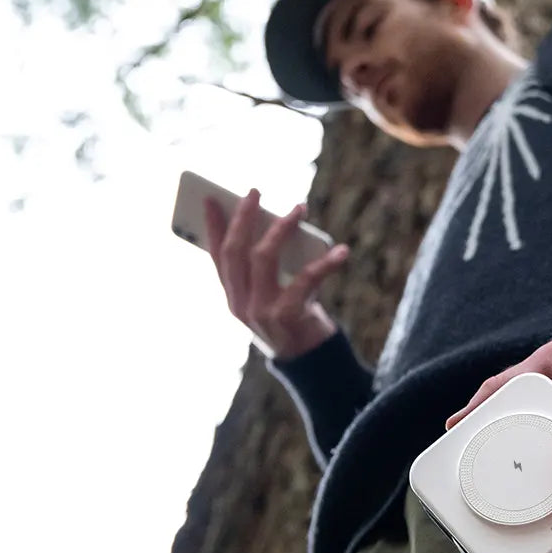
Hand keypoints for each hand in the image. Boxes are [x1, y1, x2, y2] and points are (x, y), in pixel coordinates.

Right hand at [204, 188, 349, 359]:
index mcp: (233, 297)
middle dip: (244, 217)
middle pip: (235, 251)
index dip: (212, 226)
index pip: (216, 256)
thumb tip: (276, 223)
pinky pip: (306, 279)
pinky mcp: (286, 315)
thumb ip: (267, 267)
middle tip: (255, 192)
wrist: (311, 360)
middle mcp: (240, 304)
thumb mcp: (273, 292)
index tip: (210, 198)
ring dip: (282, 228)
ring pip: (264, 258)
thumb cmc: (294, 318)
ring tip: (300, 207)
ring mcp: (260, 310)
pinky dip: (326, 263)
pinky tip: (342, 251)